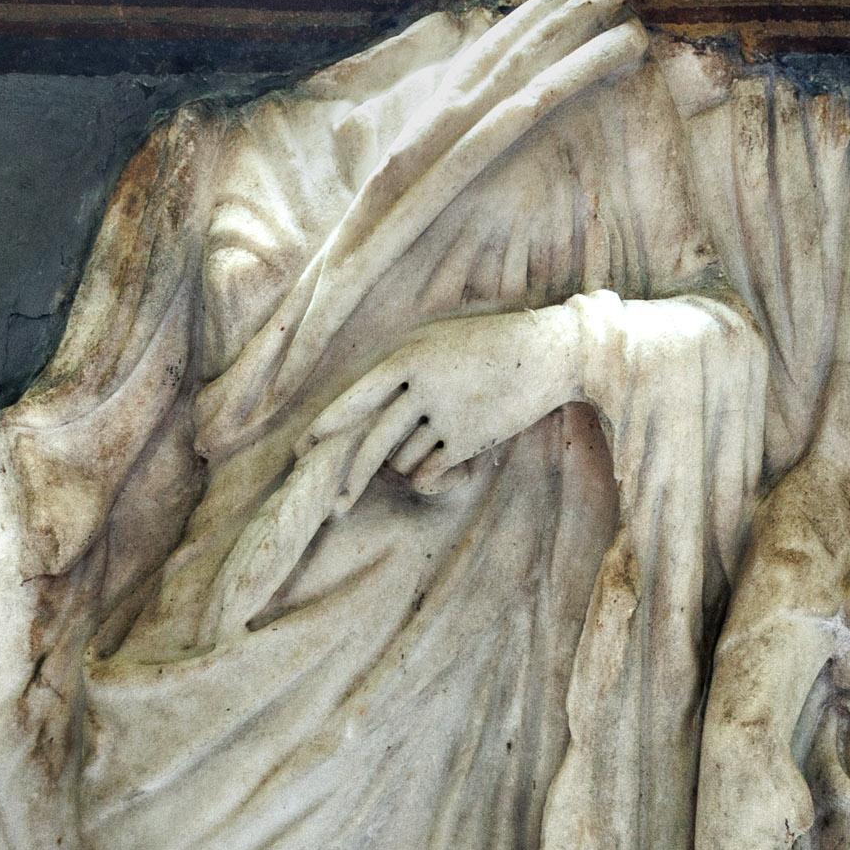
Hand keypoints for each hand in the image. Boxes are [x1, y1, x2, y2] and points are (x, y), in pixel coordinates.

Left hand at [308, 306, 585, 512]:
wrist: (545, 353)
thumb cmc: (489, 347)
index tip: (304, 449)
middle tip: (333, 507)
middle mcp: (421, 386)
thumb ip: (405, 371)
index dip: (327, 426)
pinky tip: (452, 459)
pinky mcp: (468, 439)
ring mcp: (445, 413)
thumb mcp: (439, 343)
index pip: (355, 398)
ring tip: (439, 438)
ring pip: (403, 459)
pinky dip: (433, 475)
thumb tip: (370, 409)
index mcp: (408, 356)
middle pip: (372, 442)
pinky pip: (430, 473)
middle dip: (351, 478)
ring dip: (411, 461)